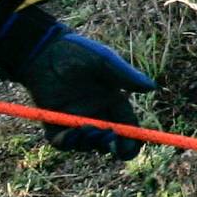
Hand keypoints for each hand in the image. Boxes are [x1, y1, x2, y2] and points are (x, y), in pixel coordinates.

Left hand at [0, 5, 155, 158]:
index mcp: (113, 102)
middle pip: (110, 142)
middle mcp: (97, 114)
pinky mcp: (54, 122)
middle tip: (108, 136)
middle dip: (112, 146)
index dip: (132, 142)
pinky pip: (62, 142)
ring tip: (87, 128)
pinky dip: (68, 143)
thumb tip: (152, 87)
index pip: (128, 129)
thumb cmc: (77, 51)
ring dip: (90, 143)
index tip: (131, 147)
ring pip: (87, 144)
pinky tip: (70, 133)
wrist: (44, 49)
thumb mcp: (104, 61)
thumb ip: (126, 75)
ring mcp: (75, 120)